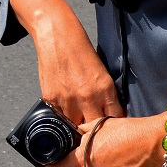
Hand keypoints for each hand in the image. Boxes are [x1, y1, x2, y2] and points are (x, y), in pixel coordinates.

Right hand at [9, 0, 122, 126]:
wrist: (57, 35)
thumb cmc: (80, 50)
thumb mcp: (101, 73)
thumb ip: (105, 96)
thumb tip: (109, 115)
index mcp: (105, 90)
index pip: (115, 120)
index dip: (113, 127)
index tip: (111, 129)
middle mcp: (88, 97)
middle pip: (96, 129)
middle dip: (96, 131)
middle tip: (94, 130)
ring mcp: (68, 99)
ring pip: (76, 127)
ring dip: (77, 125)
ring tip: (77, 120)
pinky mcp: (51, 98)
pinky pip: (58, 118)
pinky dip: (62, 117)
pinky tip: (64, 112)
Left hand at [57, 115, 163, 166]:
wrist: (153, 143)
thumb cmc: (129, 132)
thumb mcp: (100, 126)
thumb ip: (84, 131)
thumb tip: (75, 132)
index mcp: (86, 156)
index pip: (61, 165)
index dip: (53, 163)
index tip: (48, 162)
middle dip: (73, 162)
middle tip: (74, 156)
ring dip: (89, 163)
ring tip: (97, 156)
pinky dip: (101, 165)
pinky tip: (108, 159)